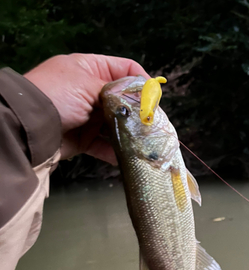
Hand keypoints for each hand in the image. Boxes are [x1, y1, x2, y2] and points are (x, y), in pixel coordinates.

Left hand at [24, 53, 148, 163]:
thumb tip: (143, 98)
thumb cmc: (58, 95)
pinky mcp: (84, 140)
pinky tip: (128, 157)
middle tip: (154, 124)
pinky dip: (116, 153)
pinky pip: (105, 146)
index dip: (142, 82)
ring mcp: (88, 117)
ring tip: (146, 142)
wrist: (30, 127)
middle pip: (124, 100)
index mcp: (90, 68)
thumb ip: (118, 91)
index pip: (125, 69)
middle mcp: (91, 91)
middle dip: (139, 112)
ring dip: (130, 134)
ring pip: (117, 125)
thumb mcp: (88, 84)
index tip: (154, 99)